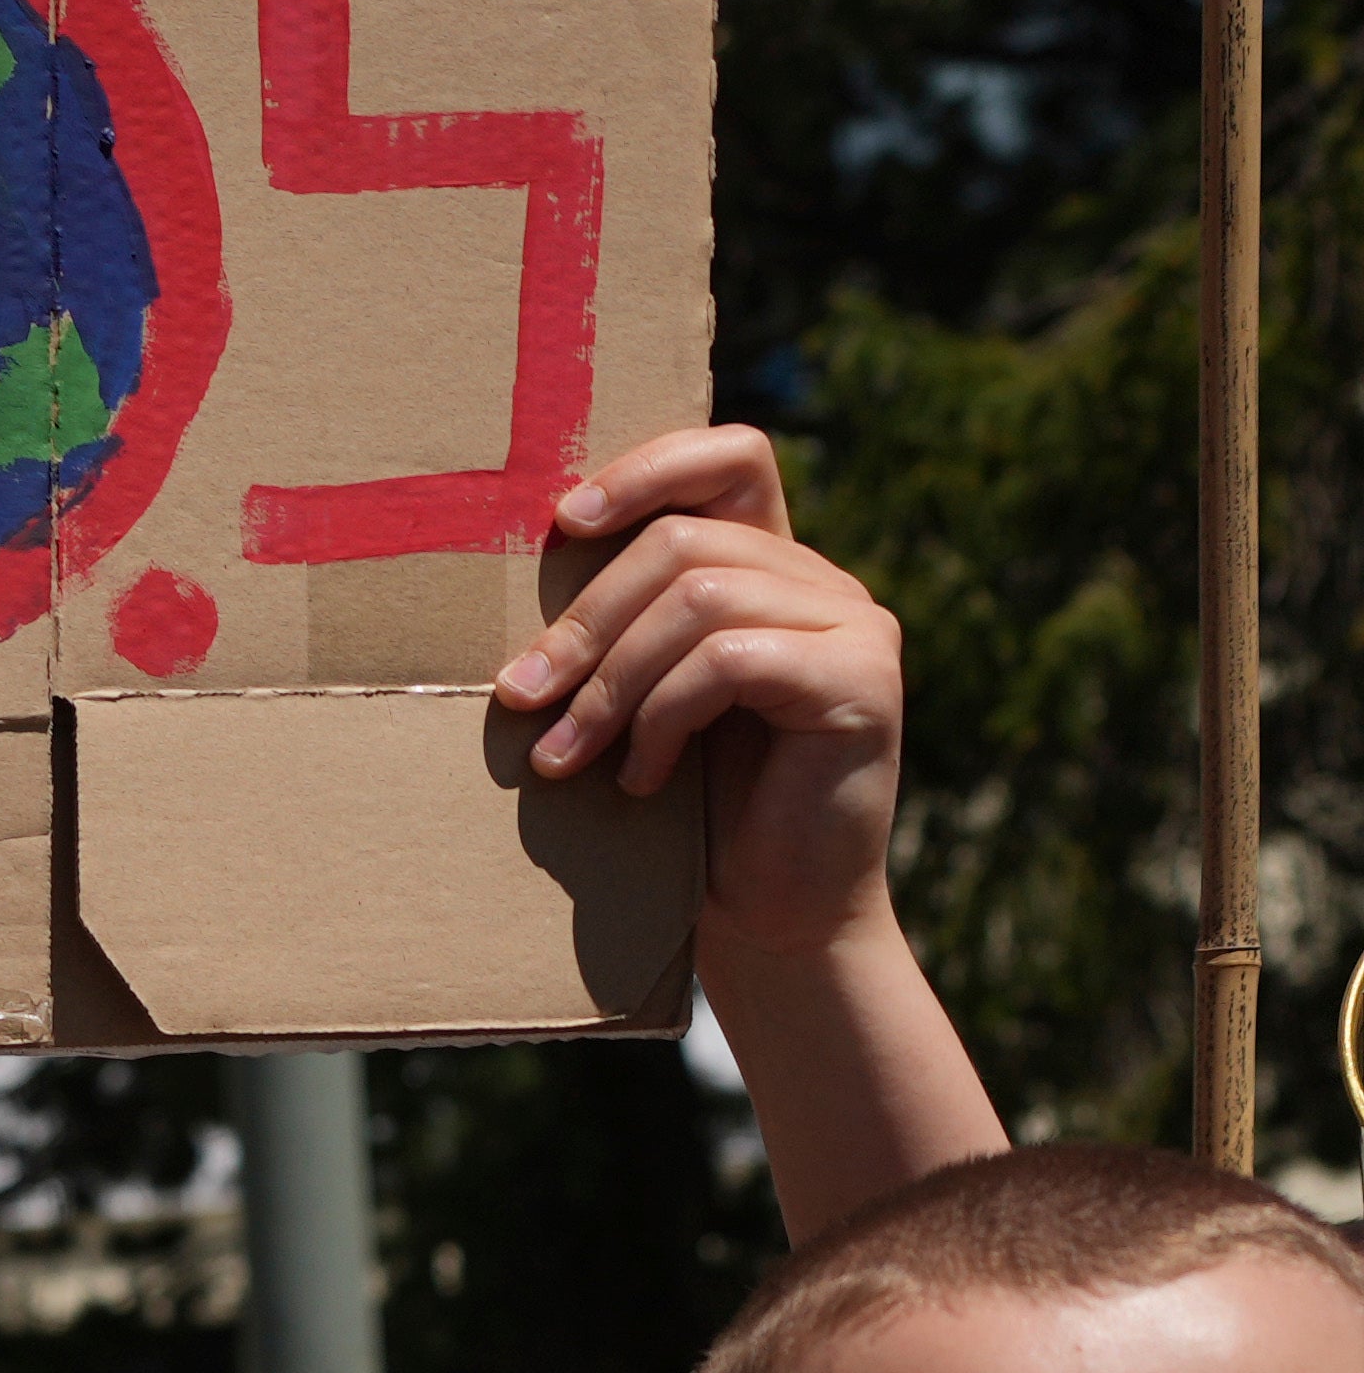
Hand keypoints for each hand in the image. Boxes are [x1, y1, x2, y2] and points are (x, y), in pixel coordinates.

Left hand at [500, 422, 902, 969]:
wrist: (773, 913)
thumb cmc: (689, 813)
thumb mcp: (642, 701)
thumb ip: (621, 627)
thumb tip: (510, 568)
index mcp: (773, 570)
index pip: (730, 459)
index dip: (647, 468)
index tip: (562, 523)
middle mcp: (824, 583)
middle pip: (684, 542)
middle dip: (583, 621)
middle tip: (519, 699)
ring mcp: (855, 625)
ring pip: (699, 600)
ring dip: (609, 683)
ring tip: (563, 758)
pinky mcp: (862, 679)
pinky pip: (730, 661)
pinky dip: (662, 720)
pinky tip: (642, 779)